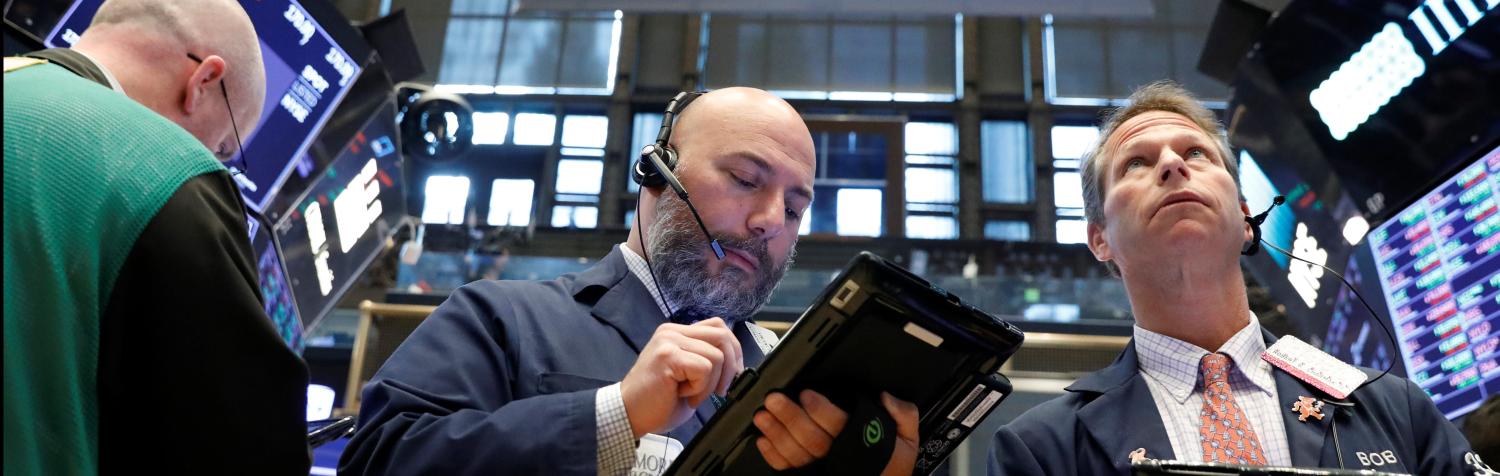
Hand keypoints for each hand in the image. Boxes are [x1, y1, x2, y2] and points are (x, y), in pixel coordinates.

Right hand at [620, 317, 743, 437]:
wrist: (629, 414)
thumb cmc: (658, 401)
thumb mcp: (688, 374)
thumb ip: (706, 358)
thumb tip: (736, 362)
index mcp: (678, 332)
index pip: (719, 327)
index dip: (733, 351)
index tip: (732, 375)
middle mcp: (672, 331)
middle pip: (723, 335)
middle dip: (731, 367)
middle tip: (718, 390)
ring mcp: (669, 341)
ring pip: (717, 356)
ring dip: (710, 383)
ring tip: (689, 394)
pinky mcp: (668, 356)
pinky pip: (704, 368)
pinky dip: (700, 388)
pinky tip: (681, 394)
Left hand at [754, 390, 919, 474]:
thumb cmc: (890, 467)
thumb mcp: (907, 441)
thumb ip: (903, 416)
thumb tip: (887, 397)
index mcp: (861, 445)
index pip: (839, 425)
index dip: (821, 410)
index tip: (806, 395)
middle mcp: (838, 460)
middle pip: (811, 439)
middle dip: (790, 417)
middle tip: (774, 399)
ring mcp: (821, 472)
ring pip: (796, 454)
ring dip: (777, 434)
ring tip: (763, 416)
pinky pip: (788, 470)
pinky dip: (773, 456)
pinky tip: (763, 441)